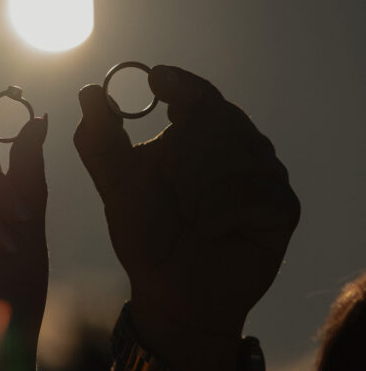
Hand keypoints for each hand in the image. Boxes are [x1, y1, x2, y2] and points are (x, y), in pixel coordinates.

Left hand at [74, 65, 299, 370]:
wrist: (170, 291)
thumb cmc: (145, 234)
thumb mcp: (116, 186)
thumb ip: (101, 141)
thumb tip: (89, 92)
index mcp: (195, 134)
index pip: (196, 94)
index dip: (181, 84)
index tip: (158, 80)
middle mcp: (234, 148)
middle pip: (221, 116)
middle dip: (186, 146)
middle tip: (168, 173)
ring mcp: (261, 176)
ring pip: (243, 150)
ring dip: (202, 183)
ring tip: (187, 213)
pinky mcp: (281, 208)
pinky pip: (258, 192)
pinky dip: (226, 208)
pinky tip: (209, 227)